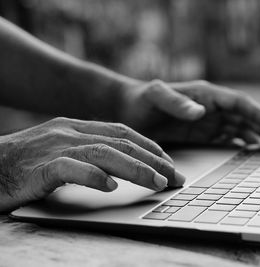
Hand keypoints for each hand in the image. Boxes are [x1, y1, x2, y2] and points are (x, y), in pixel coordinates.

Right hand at [0, 117, 183, 212]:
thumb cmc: (26, 162)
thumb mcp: (63, 150)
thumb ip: (89, 152)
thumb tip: (120, 168)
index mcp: (77, 126)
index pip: (123, 132)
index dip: (150, 146)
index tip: (169, 162)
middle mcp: (69, 132)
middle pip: (121, 142)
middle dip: (153, 159)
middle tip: (174, 176)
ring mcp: (55, 147)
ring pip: (104, 153)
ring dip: (135, 169)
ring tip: (157, 183)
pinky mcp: (40, 166)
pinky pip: (71, 168)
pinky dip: (93, 177)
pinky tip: (110, 187)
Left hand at [118, 80, 259, 145]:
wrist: (128, 110)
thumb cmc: (141, 100)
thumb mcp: (155, 96)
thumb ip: (176, 101)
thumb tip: (201, 111)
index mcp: (205, 94)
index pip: (238, 102)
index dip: (258, 114)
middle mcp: (210, 106)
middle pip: (244, 117)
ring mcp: (207, 121)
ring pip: (239, 129)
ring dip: (255, 137)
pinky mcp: (201, 133)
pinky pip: (226, 139)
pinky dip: (240, 145)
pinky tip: (250, 153)